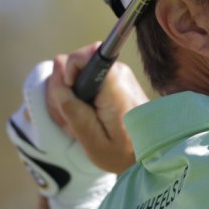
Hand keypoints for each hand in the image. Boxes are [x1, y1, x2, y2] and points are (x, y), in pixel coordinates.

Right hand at [6, 43, 147, 208]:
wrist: (151, 154)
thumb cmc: (123, 152)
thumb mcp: (91, 138)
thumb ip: (71, 105)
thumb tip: (58, 68)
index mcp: (115, 84)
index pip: (87, 54)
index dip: (70, 70)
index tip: (72, 94)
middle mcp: (118, 73)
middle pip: (77, 64)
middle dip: (66, 91)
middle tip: (73, 122)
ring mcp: (117, 77)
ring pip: (79, 74)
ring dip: (72, 100)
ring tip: (82, 126)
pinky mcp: (115, 83)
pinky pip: (89, 83)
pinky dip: (81, 103)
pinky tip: (86, 122)